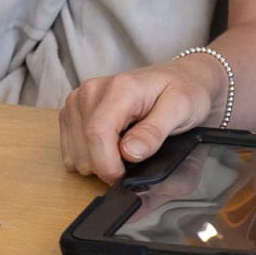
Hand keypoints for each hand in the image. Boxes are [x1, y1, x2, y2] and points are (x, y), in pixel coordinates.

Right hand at [58, 53, 223, 182]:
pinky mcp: (72, 112)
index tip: (125, 178)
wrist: (182, 76)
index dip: (108, 165)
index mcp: (119, 88)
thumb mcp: (181, 109)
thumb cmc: (184, 91)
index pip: (97, 134)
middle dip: (107, 166)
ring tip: (126, 147)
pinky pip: (70, 151)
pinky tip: (112, 145)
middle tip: (136, 156)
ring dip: (98, 162)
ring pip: (74, 155)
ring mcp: (78, 101)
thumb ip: (155, 131)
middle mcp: (91, 91)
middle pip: (83, 149)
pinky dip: (89, 157)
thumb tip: (129, 153)